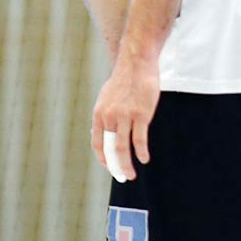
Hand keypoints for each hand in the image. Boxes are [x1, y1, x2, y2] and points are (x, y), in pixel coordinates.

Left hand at [90, 49, 160, 180]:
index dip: (102, 158)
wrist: (136, 64)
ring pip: (123, 148)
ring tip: (131, 174)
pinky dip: (141, 152)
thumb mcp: (107, 97)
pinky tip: (144, 159)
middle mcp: (109, 117)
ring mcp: (125, 116)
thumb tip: (103, 129)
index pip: (96, 144)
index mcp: (99, 114)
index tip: (109, 167)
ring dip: (126, 164)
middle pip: (109, 149)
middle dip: (115, 166)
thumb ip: (105, 114)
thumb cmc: (124, 79)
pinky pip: (139, 139)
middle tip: (121, 177)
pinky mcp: (141, 114)